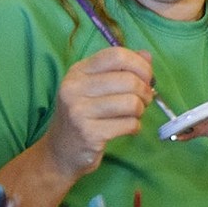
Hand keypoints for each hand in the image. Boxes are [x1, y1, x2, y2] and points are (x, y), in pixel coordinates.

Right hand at [42, 47, 154, 177]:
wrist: (61, 151)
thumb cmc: (84, 115)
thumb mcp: (96, 87)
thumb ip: (121, 69)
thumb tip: (147, 56)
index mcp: (78, 71)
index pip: (116, 55)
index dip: (140, 65)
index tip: (147, 77)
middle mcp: (75, 88)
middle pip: (129, 80)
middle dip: (145, 91)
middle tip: (145, 100)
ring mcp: (80, 111)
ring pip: (132, 103)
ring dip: (141, 110)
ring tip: (134, 114)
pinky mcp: (89, 134)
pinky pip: (129, 124)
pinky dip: (135, 127)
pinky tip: (128, 128)